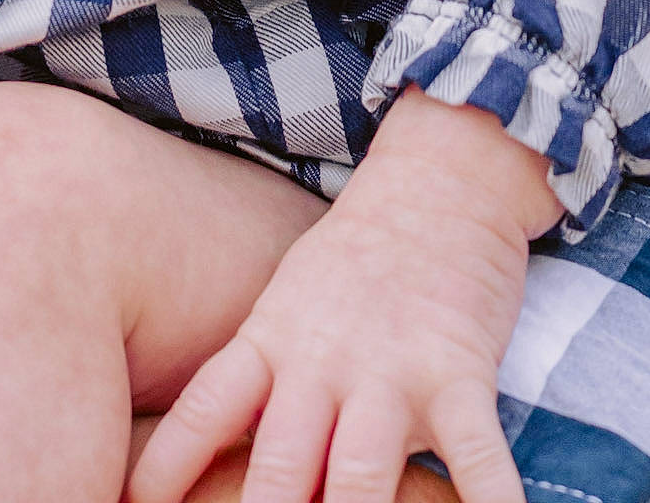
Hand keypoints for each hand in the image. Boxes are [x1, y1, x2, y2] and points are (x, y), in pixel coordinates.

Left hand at [129, 89, 561, 502]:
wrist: (440, 180)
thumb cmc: (355, 260)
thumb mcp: (283, 304)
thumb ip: (253, 380)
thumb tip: (207, 462)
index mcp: (270, 341)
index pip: (201, 416)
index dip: (162, 473)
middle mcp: (322, 362)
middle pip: (279, 471)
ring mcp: (393, 370)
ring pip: (360, 478)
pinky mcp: (460, 372)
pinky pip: (474, 456)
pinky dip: (487, 502)